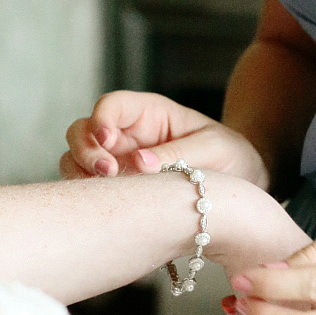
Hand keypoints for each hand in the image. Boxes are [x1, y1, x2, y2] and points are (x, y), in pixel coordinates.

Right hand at [61, 91, 267, 189]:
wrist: (239, 187)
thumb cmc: (229, 156)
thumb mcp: (216, 148)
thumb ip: (180, 152)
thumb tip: (139, 163)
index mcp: (148, 114)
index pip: (111, 105)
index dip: (102, 118)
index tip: (108, 139)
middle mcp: (125, 137)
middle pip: (82, 131)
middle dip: (86, 150)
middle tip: (108, 172)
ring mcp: (116, 165)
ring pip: (76, 162)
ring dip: (81, 176)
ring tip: (109, 193)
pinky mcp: (116, 192)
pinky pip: (87, 192)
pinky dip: (88, 199)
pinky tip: (108, 209)